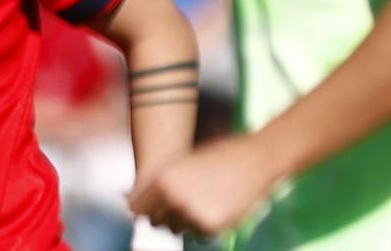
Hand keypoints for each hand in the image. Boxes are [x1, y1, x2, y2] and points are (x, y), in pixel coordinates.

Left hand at [129, 136, 279, 239]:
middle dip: (166, 217)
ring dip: (186, 223)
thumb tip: (134, 199)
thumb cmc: (220, 157)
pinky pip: (200, 234)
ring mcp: (191, 212)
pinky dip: (207, 227)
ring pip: (178, 229)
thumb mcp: (182, 163)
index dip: (145, 209)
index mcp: (161, 179)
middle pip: (155, 222)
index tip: (154, 209)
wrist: (256, 158)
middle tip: (184, 207)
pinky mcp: (211, 224)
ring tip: (203, 204)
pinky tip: (218, 209)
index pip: (136, 208)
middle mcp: (172, 196)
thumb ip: (161, 181)